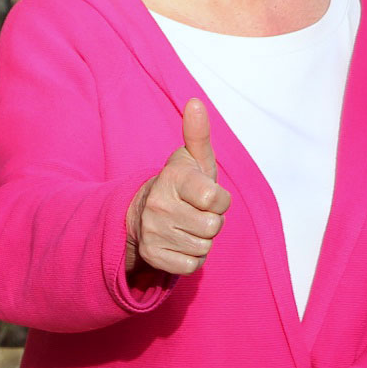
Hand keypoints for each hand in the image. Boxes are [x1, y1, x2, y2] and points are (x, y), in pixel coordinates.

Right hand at [124, 98, 231, 276]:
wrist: (146, 212)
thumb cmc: (183, 183)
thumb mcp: (193, 158)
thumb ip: (198, 132)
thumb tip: (195, 101)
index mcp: (173, 179)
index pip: (216, 199)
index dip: (220, 200)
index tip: (208, 195)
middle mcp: (158, 206)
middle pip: (214, 227)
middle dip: (212, 221)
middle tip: (196, 212)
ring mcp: (153, 232)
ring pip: (204, 247)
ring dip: (202, 239)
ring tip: (187, 226)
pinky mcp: (152, 256)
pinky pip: (192, 266)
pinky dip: (192, 257)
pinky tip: (180, 242)